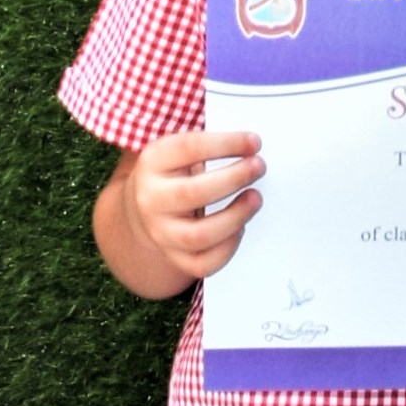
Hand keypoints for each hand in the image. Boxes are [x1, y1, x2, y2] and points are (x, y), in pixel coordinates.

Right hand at [94, 129, 264, 297]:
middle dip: (233, 179)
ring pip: (199, 235)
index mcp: (152, 162)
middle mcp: (150, 199)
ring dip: (235, 216)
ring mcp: (161, 232)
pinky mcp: (175, 256)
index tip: (254, 142)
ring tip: (256, 198)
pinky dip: (228, 248)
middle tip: (259, 167)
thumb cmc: (176, 173)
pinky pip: (204, 263)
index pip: (188, 149)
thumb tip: (252, 145)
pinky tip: (240, 228)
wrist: (146, 207)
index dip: (225, 144)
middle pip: (192, 194)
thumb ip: (210, 145)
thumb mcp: (180, 151)